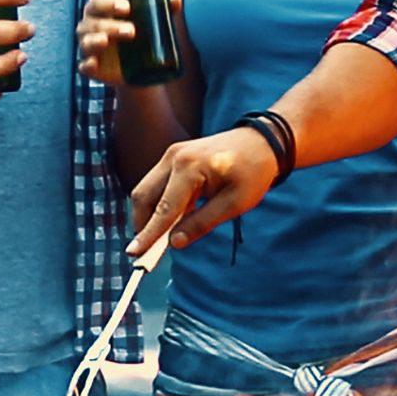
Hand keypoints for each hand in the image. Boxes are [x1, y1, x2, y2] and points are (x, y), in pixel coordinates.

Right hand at [76, 0, 180, 86]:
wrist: (141, 67)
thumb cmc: (143, 32)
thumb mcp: (155, 19)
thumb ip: (164, 6)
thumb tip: (175, 0)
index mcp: (102, 9)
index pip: (99, 0)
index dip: (110, 2)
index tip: (127, 7)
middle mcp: (91, 26)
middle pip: (93, 22)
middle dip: (110, 25)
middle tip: (131, 31)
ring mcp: (89, 47)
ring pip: (86, 42)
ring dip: (95, 41)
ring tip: (106, 41)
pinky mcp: (92, 67)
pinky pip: (84, 66)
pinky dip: (87, 65)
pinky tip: (94, 64)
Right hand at [127, 127, 279, 253]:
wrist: (262, 142)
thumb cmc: (253, 172)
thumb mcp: (234, 204)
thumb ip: (202, 223)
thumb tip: (174, 243)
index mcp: (190, 168)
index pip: (164, 208)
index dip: (149, 234)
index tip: (134, 254)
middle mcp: (174, 157)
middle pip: (144, 196)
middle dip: (142, 224)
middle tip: (147, 250)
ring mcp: (172, 154)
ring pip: (146, 189)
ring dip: (149, 213)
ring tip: (160, 236)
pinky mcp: (174, 156)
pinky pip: (156, 183)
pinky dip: (158, 202)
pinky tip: (173, 218)